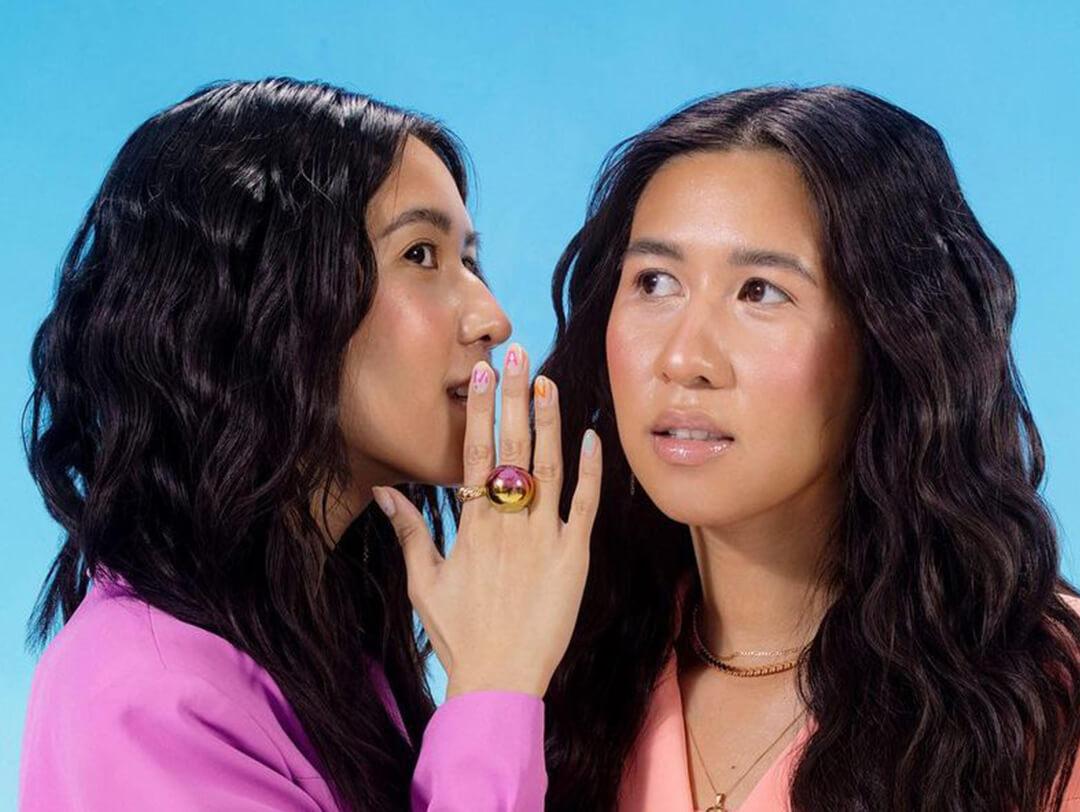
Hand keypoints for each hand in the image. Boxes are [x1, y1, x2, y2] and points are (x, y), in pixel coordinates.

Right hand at [372, 344, 600, 697]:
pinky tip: (591, 436)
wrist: (500, 679)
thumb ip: (409, 532)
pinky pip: (585, 505)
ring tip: (549, 380)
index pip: (475, 452)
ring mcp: (544, 536)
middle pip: (511, 446)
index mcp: (471, 524)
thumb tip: (385, 491)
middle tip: (517, 352)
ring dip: (549, 421)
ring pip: (549, 466)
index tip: (483, 373)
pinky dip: (590, 470)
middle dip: (514, 396)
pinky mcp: (575, 555)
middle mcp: (508, 521)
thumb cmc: (459, 633)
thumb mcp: (423, 582)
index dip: (480, 409)